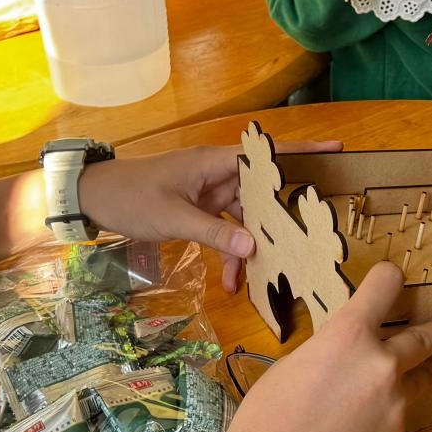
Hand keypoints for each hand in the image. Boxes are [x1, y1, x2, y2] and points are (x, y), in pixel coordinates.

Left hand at [76, 140, 342, 290]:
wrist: (93, 199)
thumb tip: (255, 249)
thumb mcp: (174, 218)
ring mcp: (209, 192)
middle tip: (311, 237)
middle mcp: (218, 174)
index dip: (304, 153)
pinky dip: (230, 252)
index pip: (268, 154)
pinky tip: (232, 280)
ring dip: (251, 246)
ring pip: (245, 218)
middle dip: (283, 217)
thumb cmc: (133, 197)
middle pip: (262, 193)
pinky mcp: (198, 209)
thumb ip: (215, 234)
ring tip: (260, 277)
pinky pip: (225, 230)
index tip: (337, 151)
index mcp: (216, 163)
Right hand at [213, 263, 431, 431]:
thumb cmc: (266, 418)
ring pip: (421, 379)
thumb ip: (329, 354)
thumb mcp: (294, 365)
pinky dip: (389, 413)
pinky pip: (398, 415)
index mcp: (348, 334)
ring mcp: (394, 402)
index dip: (387, 279)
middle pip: (424, 337)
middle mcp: (381, 362)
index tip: (393, 277)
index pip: (383, 287)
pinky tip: (368, 426)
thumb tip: (343, 360)